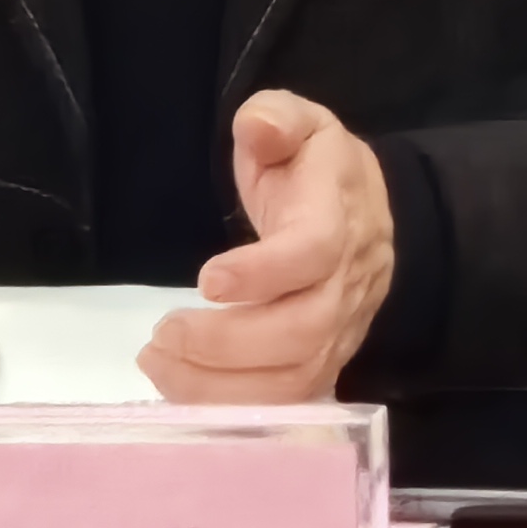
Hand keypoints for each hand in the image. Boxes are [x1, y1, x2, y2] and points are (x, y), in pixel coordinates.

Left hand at [141, 91, 393, 403]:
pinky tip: (183, 392)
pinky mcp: (327, 362)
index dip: (263, 273)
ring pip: (295, 378)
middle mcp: (347, 284)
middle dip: (226, 344)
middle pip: (303, 332)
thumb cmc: (317, 168)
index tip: (206, 280)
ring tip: (158, 364)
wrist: (368, 212)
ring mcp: (342, 331)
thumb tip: (258, 127)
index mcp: (338, 219)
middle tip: (162, 335)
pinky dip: (235, 408)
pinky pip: (289, 402)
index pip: (314, 254)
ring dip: (221, 384)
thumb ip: (277, 118)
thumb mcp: (301, 123)